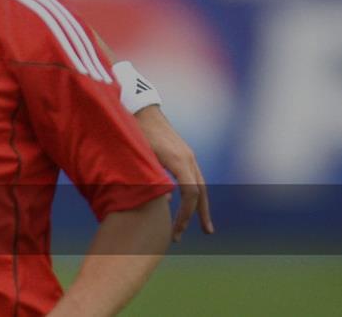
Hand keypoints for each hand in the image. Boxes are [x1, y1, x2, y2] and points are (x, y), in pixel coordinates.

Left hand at [134, 105, 213, 241]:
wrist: (140, 108)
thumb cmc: (135, 131)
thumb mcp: (140, 155)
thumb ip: (150, 179)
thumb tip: (163, 202)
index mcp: (178, 160)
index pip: (191, 194)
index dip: (185, 215)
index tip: (176, 230)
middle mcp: (188, 158)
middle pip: (201, 192)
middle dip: (200, 215)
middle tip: (205, 234)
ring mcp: (188, 155)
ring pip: (200, 186)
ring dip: (202, 207)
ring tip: (205, 226)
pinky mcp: (183, 154)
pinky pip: (193, 178)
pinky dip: (194, 194)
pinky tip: (189, 206)